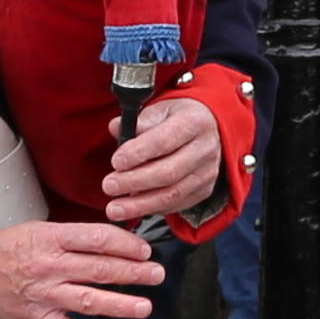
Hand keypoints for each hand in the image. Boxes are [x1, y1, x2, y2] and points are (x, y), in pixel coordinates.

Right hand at [0, 217, 163, 318]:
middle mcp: (50, 266)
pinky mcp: (37, 317)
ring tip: (143, 306)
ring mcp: (45, 293)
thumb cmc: (4, 250)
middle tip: (156, 275)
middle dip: (134, 272)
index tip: (144, 250)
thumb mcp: (40, 230)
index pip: (98, 239)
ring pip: (88, 299)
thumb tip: (110, 241)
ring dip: (120, 304)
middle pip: (100, 268)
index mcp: (52, 239)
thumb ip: (73, 237)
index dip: (126, 244)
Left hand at [98, 92, 224, 230]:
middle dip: (134, 182)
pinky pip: (176, 205)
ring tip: (115, 208)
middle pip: (168, 172)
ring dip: (140, 204)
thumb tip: (116, 128)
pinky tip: (134, 208)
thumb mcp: (160, 109)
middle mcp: (204, 149)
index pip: (165, 140)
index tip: (116, 162)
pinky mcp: (204, 190)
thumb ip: (138, 121)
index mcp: (193, 122)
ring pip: (172, 194)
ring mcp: (207, 173)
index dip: (138, 153)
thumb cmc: (179, 118)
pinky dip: (152, 209)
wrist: (209, 129)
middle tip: (110, 186)